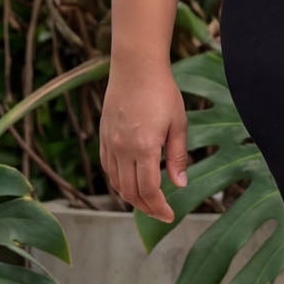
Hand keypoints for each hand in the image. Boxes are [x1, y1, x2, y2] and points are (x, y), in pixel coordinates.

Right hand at [99, 63, 188, 219]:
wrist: (135, 67)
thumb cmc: (162, 92)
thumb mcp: (178, 124)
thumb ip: (177, 157)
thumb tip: (180, 185)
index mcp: (145, 147)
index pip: (149, 190)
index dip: (159, 208)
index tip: (170, 216)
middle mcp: (123, 148)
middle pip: (131, 192)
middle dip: (146, 208)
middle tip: (161, 213)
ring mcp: (110, 143)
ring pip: (116, 183)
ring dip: (131, 197)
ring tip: (147, 202)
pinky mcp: (103, 136)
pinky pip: (107, 168)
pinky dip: (118, 182)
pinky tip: (130, 183)